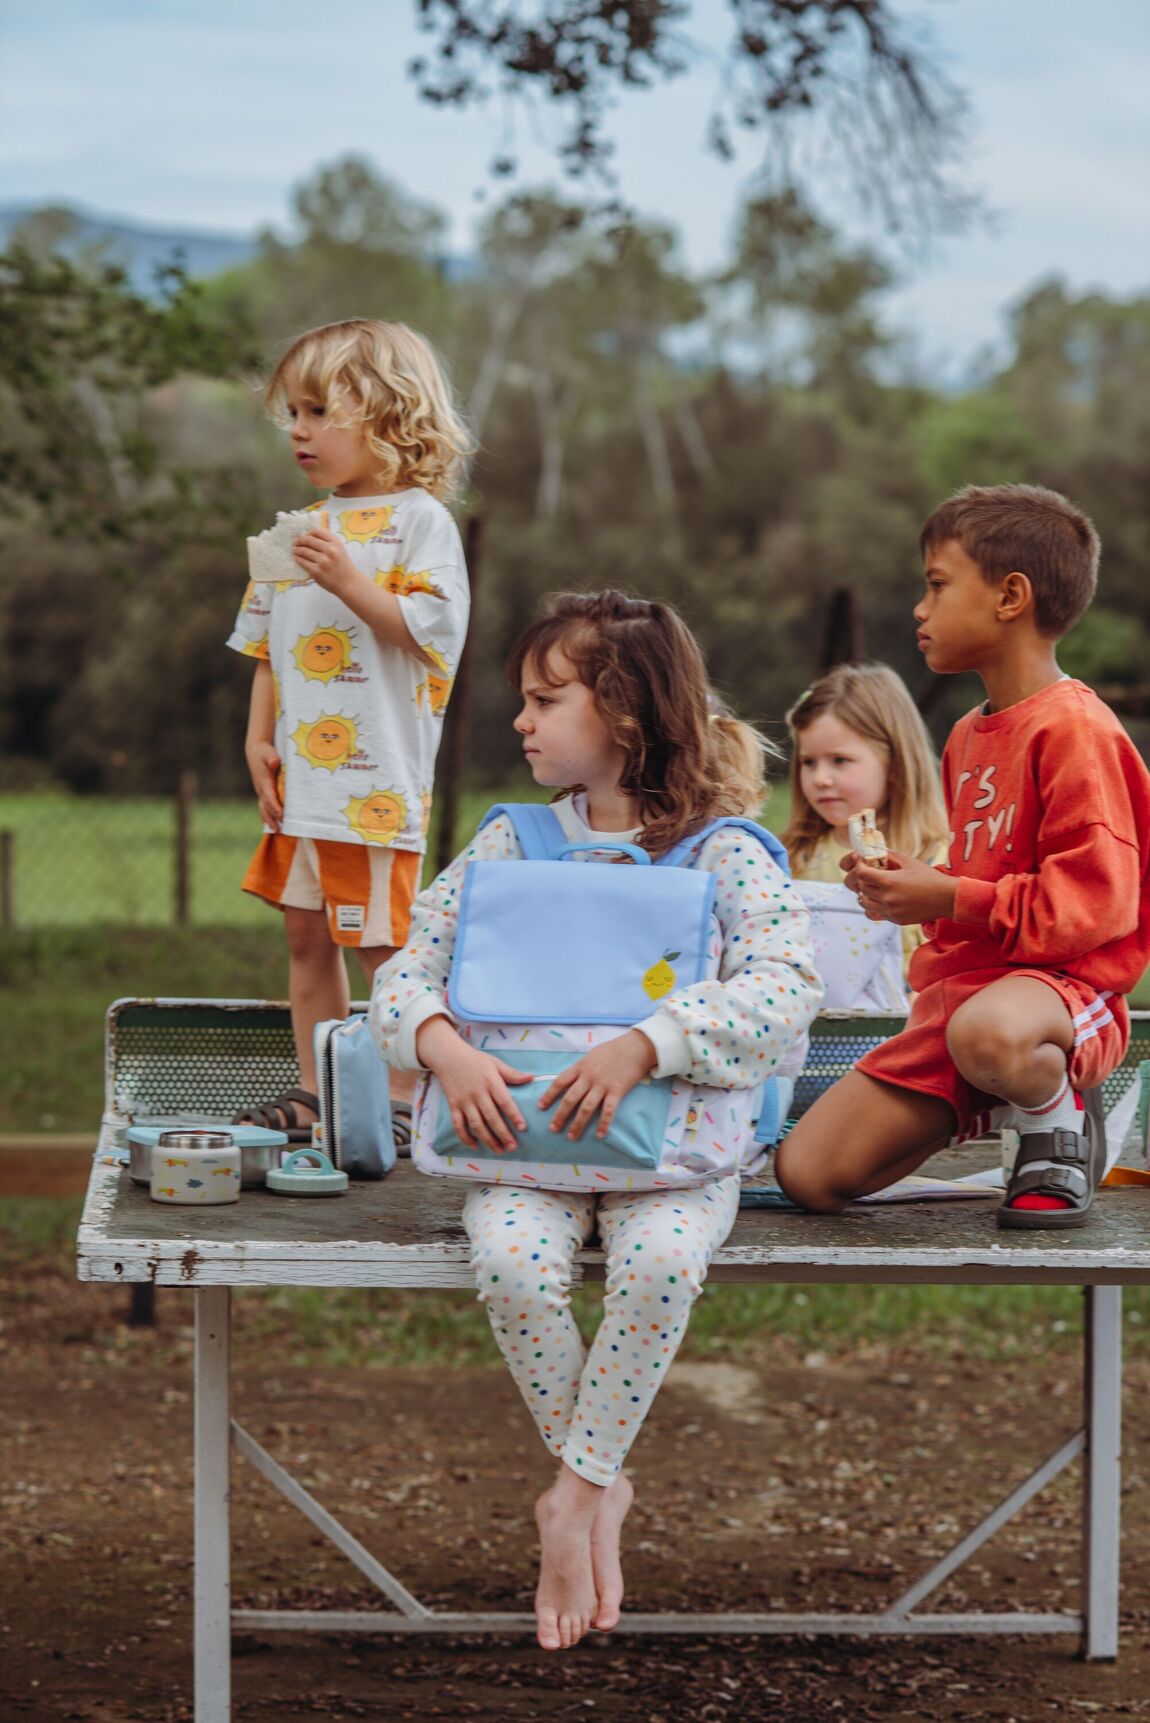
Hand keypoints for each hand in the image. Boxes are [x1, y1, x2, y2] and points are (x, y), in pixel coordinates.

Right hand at [246, 740, 281, 830]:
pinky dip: (267, 815)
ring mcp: (260, 791)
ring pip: (263, 808)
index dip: (275, 806)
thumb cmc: (264, 751)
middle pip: (266, 806)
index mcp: (264, 781)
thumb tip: (275, 762)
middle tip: (279, 830)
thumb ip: (272, 758)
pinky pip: (264, 806)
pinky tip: (271, 824)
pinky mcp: (262, 791)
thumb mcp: (268, 752)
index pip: (269, 796)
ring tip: (276, 830)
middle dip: (272, 818)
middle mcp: (260, 788)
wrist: (255, 751)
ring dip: (269, 819)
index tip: (282, 815)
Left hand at [291, 526, 359, 595]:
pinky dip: (298, 559)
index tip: (304, 535)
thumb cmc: (343, 566)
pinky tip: (296, 557)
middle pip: (309, 540)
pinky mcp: (317, 571)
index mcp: (336, 542)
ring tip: (294, 549)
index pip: (317, 531)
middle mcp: (330, 550)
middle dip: (299, 540)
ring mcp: (323, 561)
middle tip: (295, 542)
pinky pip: (303, 562)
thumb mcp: (339, 549)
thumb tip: (309, 536)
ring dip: (296, 549)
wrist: (349, 583)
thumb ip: (328, 542)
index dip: (308, 532)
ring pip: (304, 551)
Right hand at [416, 1018, 532, 1151]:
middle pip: (491, 1117)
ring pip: (476, 1124)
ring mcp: (464, 1101)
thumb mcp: (495, 1063)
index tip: (523, 1128)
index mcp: (490, 1082)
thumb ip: (512, 1073)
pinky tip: (474, 1145)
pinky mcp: (453, 1106)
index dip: (514, 1115)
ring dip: (488, 1139)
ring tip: (499, 1150)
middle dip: (503, 1134)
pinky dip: (465, 1137)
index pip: (504, 1101)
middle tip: (513, 1147)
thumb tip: (531, 1078)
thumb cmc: (475, 1060)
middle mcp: (477, 1093)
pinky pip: (458, 1125)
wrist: (448, 1057)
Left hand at [537, 1030, 657, 1141]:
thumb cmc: (612, 1050)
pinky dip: (604, 1123)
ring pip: (586, 1107)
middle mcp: (588, 1077)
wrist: (634, 1047)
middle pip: (570, 1098)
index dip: (548, 1095)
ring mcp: (602, 1085)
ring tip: (571, 1136)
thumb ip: (580, 1069)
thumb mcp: (591, 1055)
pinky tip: (600, 1135)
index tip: (541, 1107)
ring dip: (578, 1124)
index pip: (559, 1082)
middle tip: (553, 1128)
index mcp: (580, 1067)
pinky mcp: (617, 1091)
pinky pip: (608, 1110)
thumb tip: (569, 1081)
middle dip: (560, 1115)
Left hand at [843, 851, 956, 924]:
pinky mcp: (896, 920)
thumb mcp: (909, 862)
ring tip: (872, 887)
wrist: (947, 898)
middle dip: (862, 879)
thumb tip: (874, 850)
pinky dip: (874, 906)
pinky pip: (875, 914)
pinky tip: (880, 899)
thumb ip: (889, 856)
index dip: (859, 866)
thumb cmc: (930, 878)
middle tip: (867, 873)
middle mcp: (888, 898)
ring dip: (865, 894)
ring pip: (865, 904)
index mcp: (890, 882)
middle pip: (862, 889)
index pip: (861, 874)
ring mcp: (891, 911)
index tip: (861, 862)